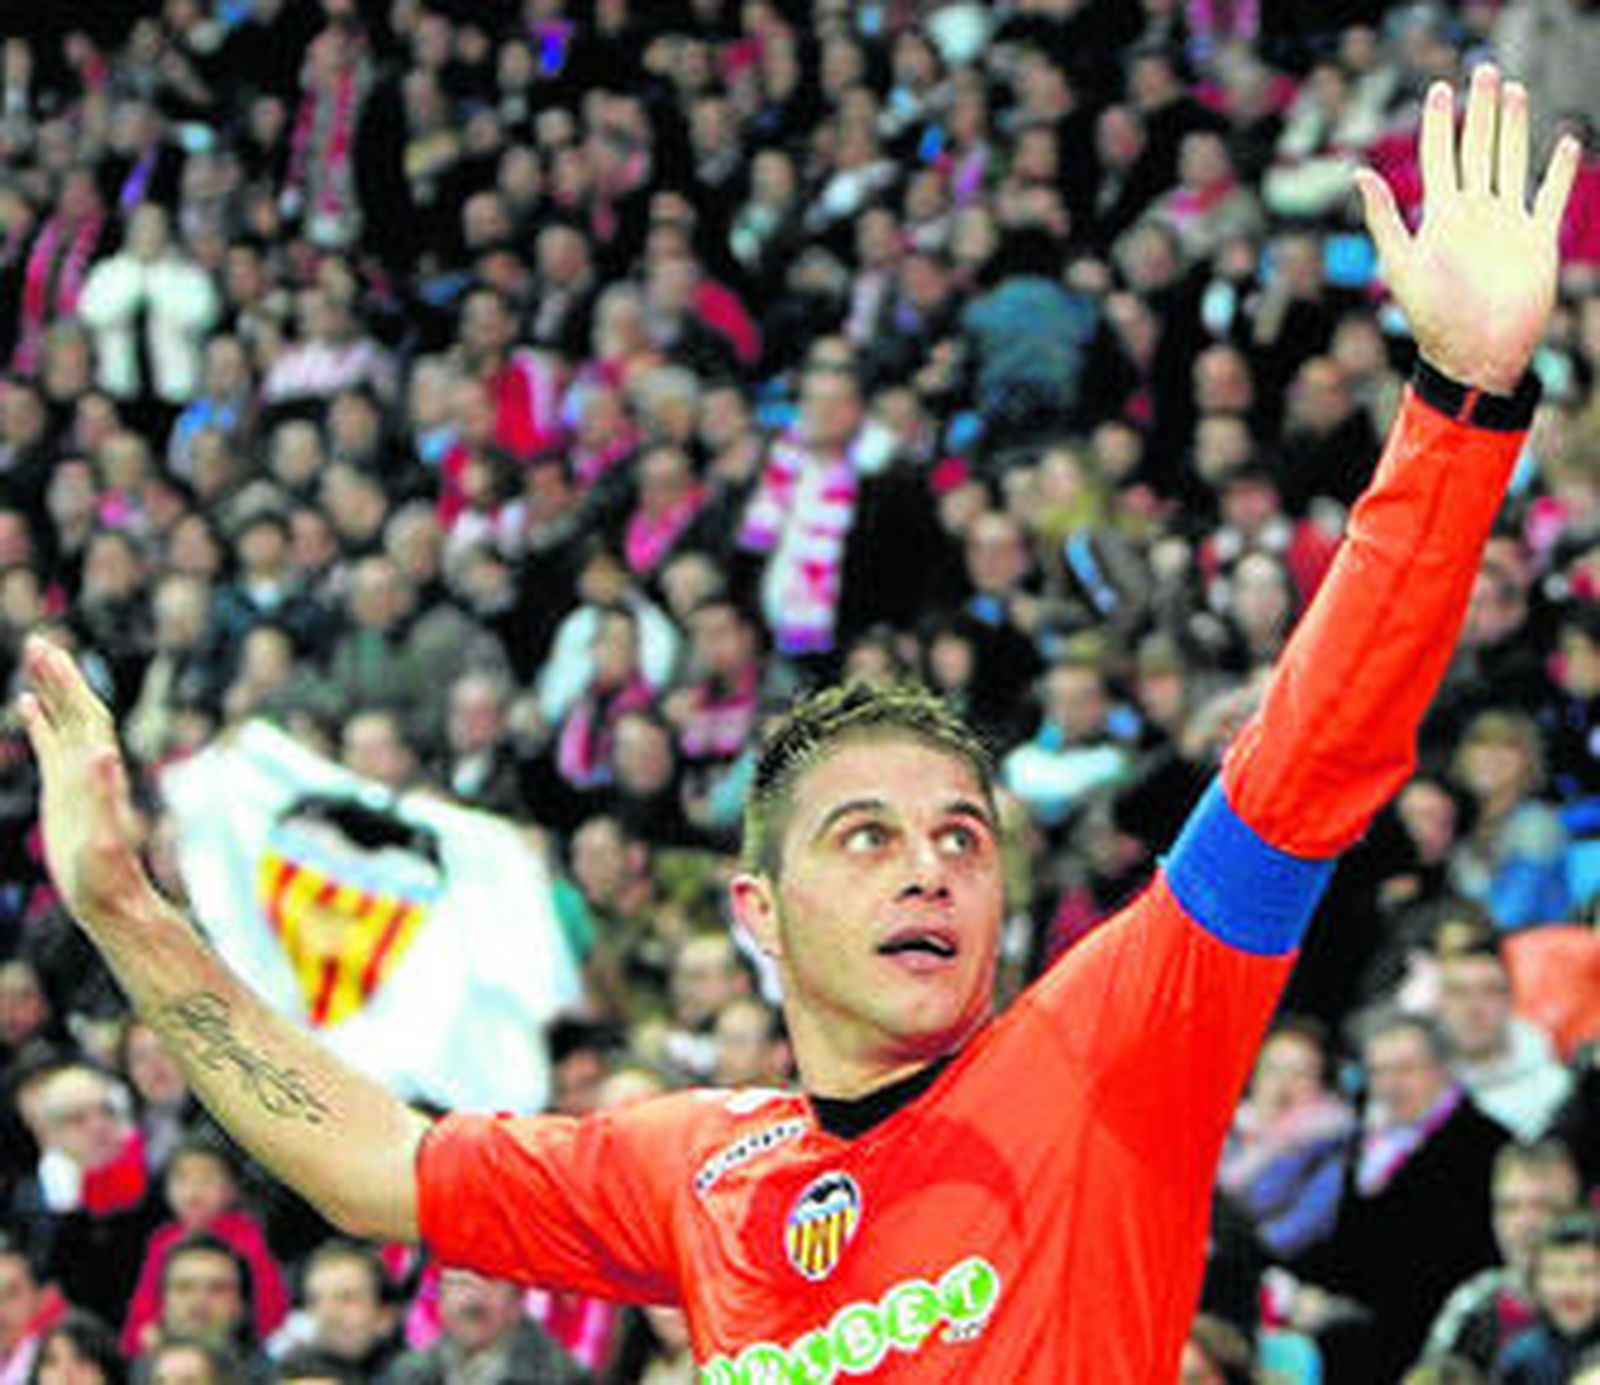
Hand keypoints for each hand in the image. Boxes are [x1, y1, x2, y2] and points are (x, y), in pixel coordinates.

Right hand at [18, 635, 151, 930]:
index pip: (86, 717)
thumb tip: (105, 753)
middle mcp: (91, 767)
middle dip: (59, 676)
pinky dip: (40, 722)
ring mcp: (76, 776)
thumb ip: (106, 794)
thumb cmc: (108, 874)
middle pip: (77, 710)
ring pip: (64, 722)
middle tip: (39, 640)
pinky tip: (27, 703)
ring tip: (35, 655)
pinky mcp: (63, 792)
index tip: (51, 654)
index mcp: (99, 771)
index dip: (70, 687)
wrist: (110, 899)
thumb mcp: (105, 835)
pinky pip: (50, 746)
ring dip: (51, 689)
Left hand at [1356, 64, 1579, 394]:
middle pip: (1478, 149)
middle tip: (1483, 70)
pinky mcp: (1538, 240)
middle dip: (1480, 111)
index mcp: (1440, 216)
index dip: (1438, 124)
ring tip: (1513, 91)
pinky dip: (1560, 171)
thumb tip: (1357, 173)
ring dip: (1514, 128)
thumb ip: (1383, 217)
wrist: (1474, 354)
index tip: (1438, 89)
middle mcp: (1474, 213)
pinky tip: (1565, 142)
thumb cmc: (1432, 316)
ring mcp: (1507, 224)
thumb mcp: (1401, 263)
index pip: (1438, 158)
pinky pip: (1551, 196)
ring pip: (1511, 162)